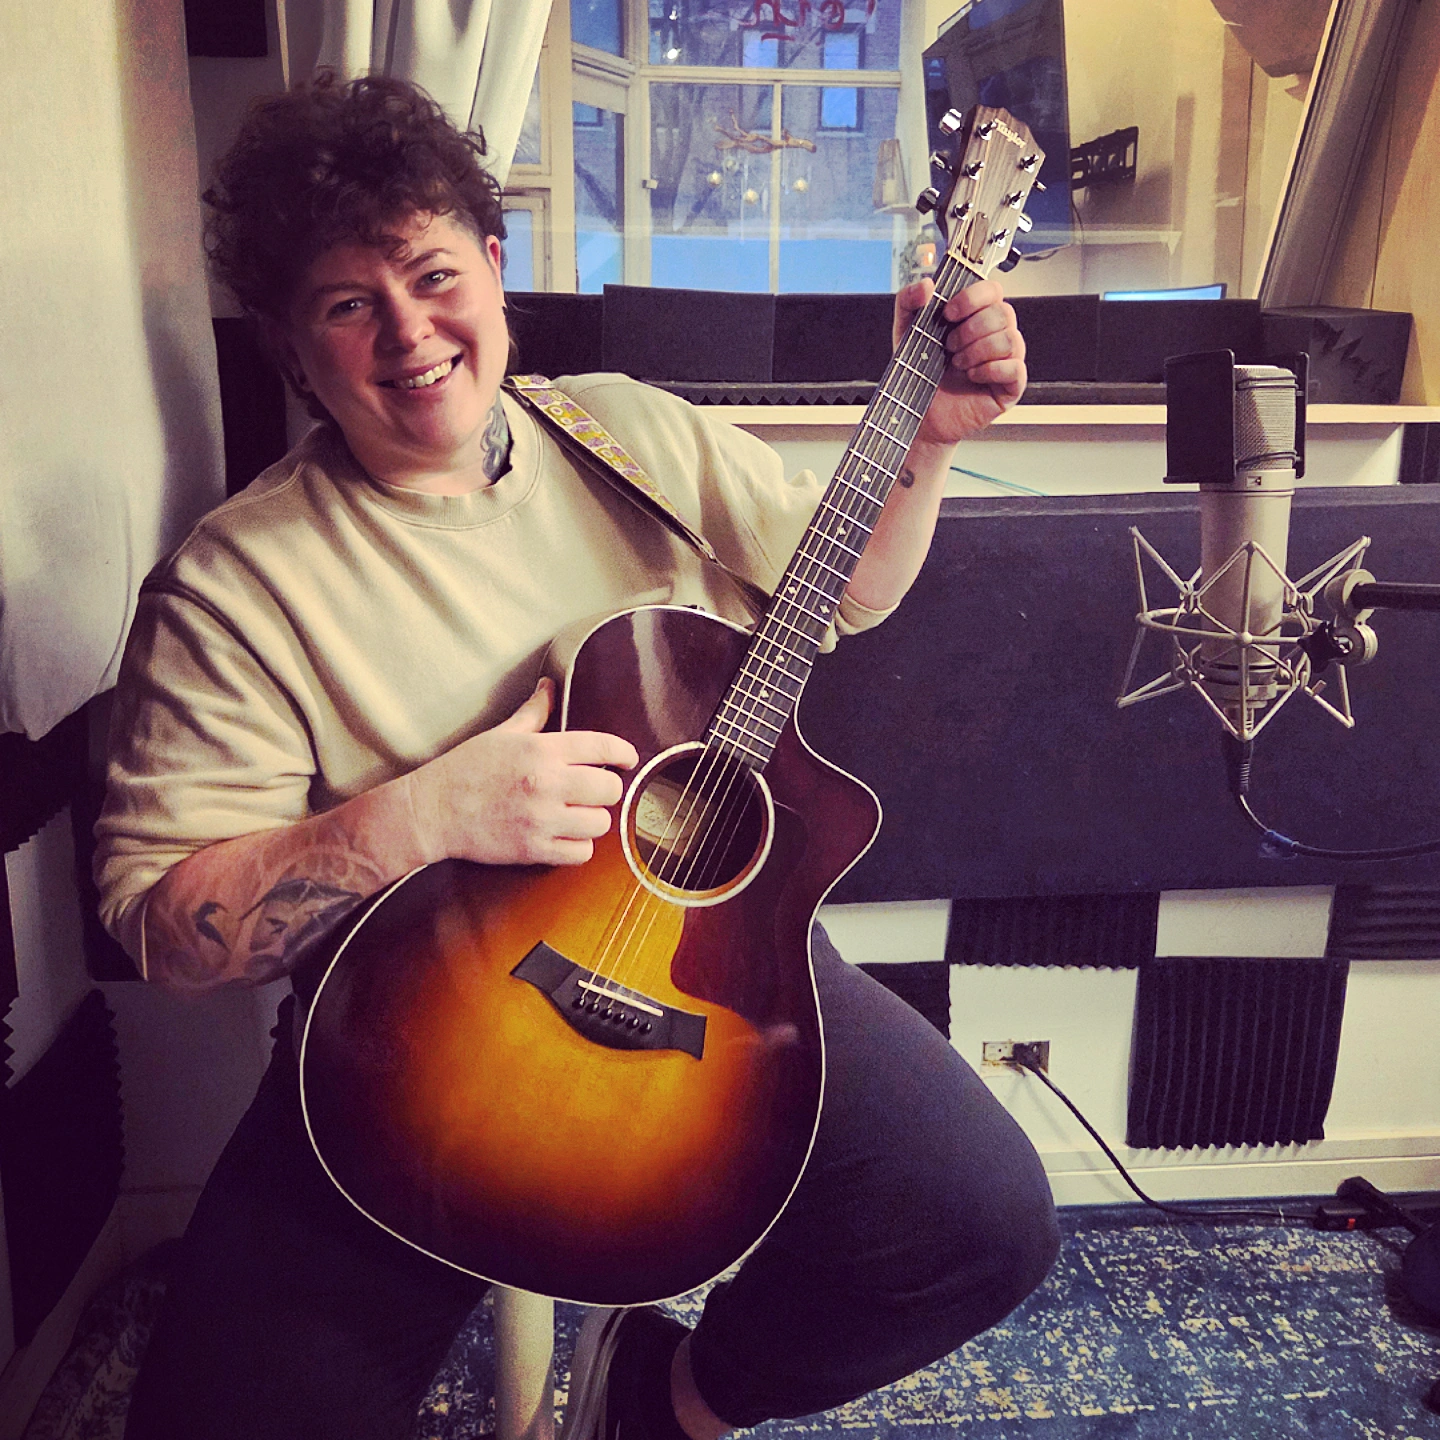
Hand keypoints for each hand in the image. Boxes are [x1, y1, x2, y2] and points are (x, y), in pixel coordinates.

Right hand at [406, 679, 638, 866]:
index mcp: (542, 750)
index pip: (602, 747)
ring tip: (577, 814)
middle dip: (605, 789)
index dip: (623, 753)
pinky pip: (581, 853)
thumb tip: (549, 686)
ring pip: (600, 824)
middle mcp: (547, 782)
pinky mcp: (534, 848)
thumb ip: (533, 712)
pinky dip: (579, 846)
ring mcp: (542, 818)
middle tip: (592, 790)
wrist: (432, 810)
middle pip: (610, 789)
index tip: (627, 759)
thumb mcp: (501, 733)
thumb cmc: (465, 769)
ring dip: (593, 819)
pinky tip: (566, 836)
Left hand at [893, 277, 1026, 447]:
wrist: (918, 415)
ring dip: (977, 350)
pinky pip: (1015, 368)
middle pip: (1004, 313)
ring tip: (957, 364)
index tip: (949, 313)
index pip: (993, 290)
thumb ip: (908, 301)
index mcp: (977, 316)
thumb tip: (927, 285)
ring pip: (1010, 339)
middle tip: (948, 346)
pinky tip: (972, 376)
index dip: (973, 297)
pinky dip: (989, 370)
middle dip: (971, 329)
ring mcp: (1007, 360)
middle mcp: (996, 334)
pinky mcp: (1011, 387)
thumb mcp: (905, 332)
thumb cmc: (918, 373)